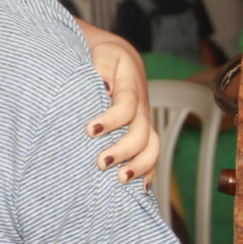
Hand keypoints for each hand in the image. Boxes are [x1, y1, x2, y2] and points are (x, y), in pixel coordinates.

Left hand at [76, 20, 158, 188]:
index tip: (90, 130)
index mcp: (131, 86)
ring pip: (152, 147)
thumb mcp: (100, 53)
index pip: (126, 106)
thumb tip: (104, 87)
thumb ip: (100, 68)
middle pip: (141, 133)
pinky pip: (152, 155)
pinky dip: (149, 173)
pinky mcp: (142, 133)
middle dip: (123, 150)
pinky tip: (139, 189)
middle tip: (100, 162)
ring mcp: (144, 122)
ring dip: (140, 166)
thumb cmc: (102, 56)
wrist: (116, 59)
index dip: (111, 120)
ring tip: (121, 180)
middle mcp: (141, 107)